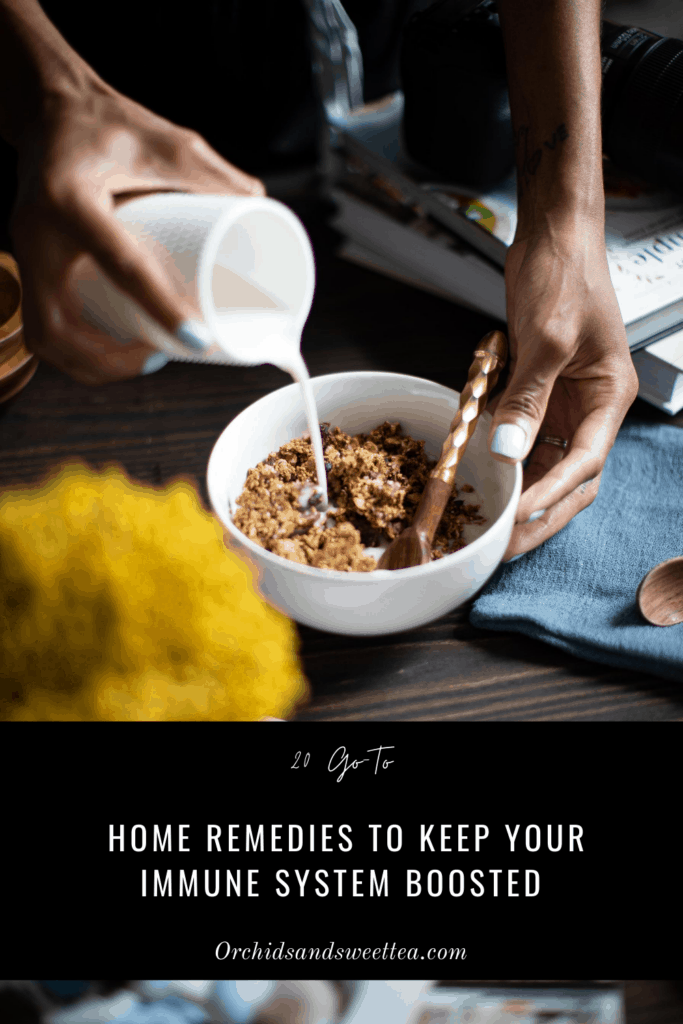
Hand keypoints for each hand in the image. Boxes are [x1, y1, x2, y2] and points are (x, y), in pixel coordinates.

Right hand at [10, 78, 264, 383]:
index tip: (197, 339)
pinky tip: (109, 354)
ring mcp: (26, 254)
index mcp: (70, 197)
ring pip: (46, 338)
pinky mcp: (30, 265)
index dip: (160, 308)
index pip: (119, 265)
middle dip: (110, 362)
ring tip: (143, 358)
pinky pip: (43, 326)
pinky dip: (75, 352)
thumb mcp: (166, 140)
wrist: (47, 107)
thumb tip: (261, 207)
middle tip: (161, 356)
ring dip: (91, 365)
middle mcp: (37, 232)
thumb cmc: (107, 123)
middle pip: (59, 329)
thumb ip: (213, 173)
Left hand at [487, 216, 638, 559]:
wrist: (551, 237)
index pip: (584, 462)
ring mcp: (564, 403)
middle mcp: (590, 407)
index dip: (550, 495)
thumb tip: (508, 451)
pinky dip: (504, 459)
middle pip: (569, 478)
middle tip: (502, 542)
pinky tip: (482, 476)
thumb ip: (527, 399)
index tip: (516, 518)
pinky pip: (523, 439)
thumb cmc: (564, 274)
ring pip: (545, 465)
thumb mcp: (547, 339)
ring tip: (488, 520)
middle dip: (538, 514)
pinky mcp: (538, 394)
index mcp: (609, 396)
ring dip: (519, 492)